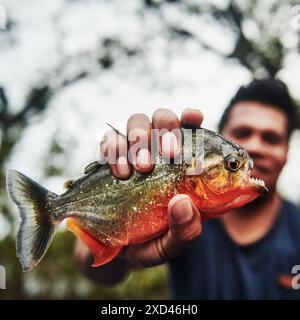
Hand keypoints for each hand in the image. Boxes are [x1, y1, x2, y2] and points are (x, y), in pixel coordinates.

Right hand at [101, 108, 203, 267]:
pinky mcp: (109, 159)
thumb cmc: (148, 243)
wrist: (110, 250)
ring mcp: (132, 153)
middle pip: (163, 118)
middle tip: (168, 154)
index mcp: (182, 170)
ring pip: (136, 121)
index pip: (191, 132)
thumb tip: (182, 203)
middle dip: (166, 128)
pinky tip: (119, 172)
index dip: (192, 117)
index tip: (193, 117)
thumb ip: (185, 231)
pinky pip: (109, 139)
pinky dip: (113, 149)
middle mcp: (157, 154)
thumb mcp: (171, 246)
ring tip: (140, 168)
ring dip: (139, 137)